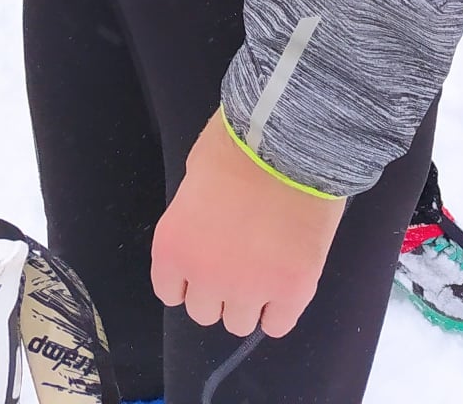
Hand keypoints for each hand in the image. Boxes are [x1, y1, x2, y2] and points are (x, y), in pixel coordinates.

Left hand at [151, 111, 344, 338]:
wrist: (291, 137)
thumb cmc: (240, 140)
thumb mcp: (197, 170)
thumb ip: (194, 210)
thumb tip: (206, 222)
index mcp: (174, 245)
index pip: (170, 291)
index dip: (189, 277)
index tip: (206, 261)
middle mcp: (205, 275)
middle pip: (203, 312)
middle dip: (218, 288)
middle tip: (239, 259)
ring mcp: (249, 288)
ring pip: (238, 323)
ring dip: (248, 301)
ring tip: (265, 269)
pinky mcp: (292, 290)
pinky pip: (278, 325)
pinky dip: (280, 309)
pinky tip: (285, 284)